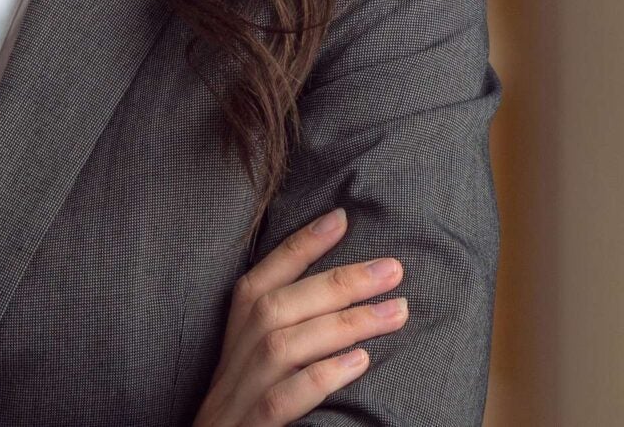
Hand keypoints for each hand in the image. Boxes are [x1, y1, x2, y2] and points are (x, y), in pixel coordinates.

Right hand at [192, 208, 408, 426]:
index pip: (258, 283)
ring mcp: (234, 403)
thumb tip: (348, 300)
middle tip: (393, 268)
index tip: (342, 217)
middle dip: (337, 282)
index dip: (297, 247)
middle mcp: (228, 367)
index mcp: (230, 346)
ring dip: (342, 324)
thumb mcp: (257, 377)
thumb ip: (290, 338)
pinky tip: (359, 363)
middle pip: (275, 308)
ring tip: (396, 312)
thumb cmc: (244, 422)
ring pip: (282, 347)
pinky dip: (319, 377)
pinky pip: (278, 402)